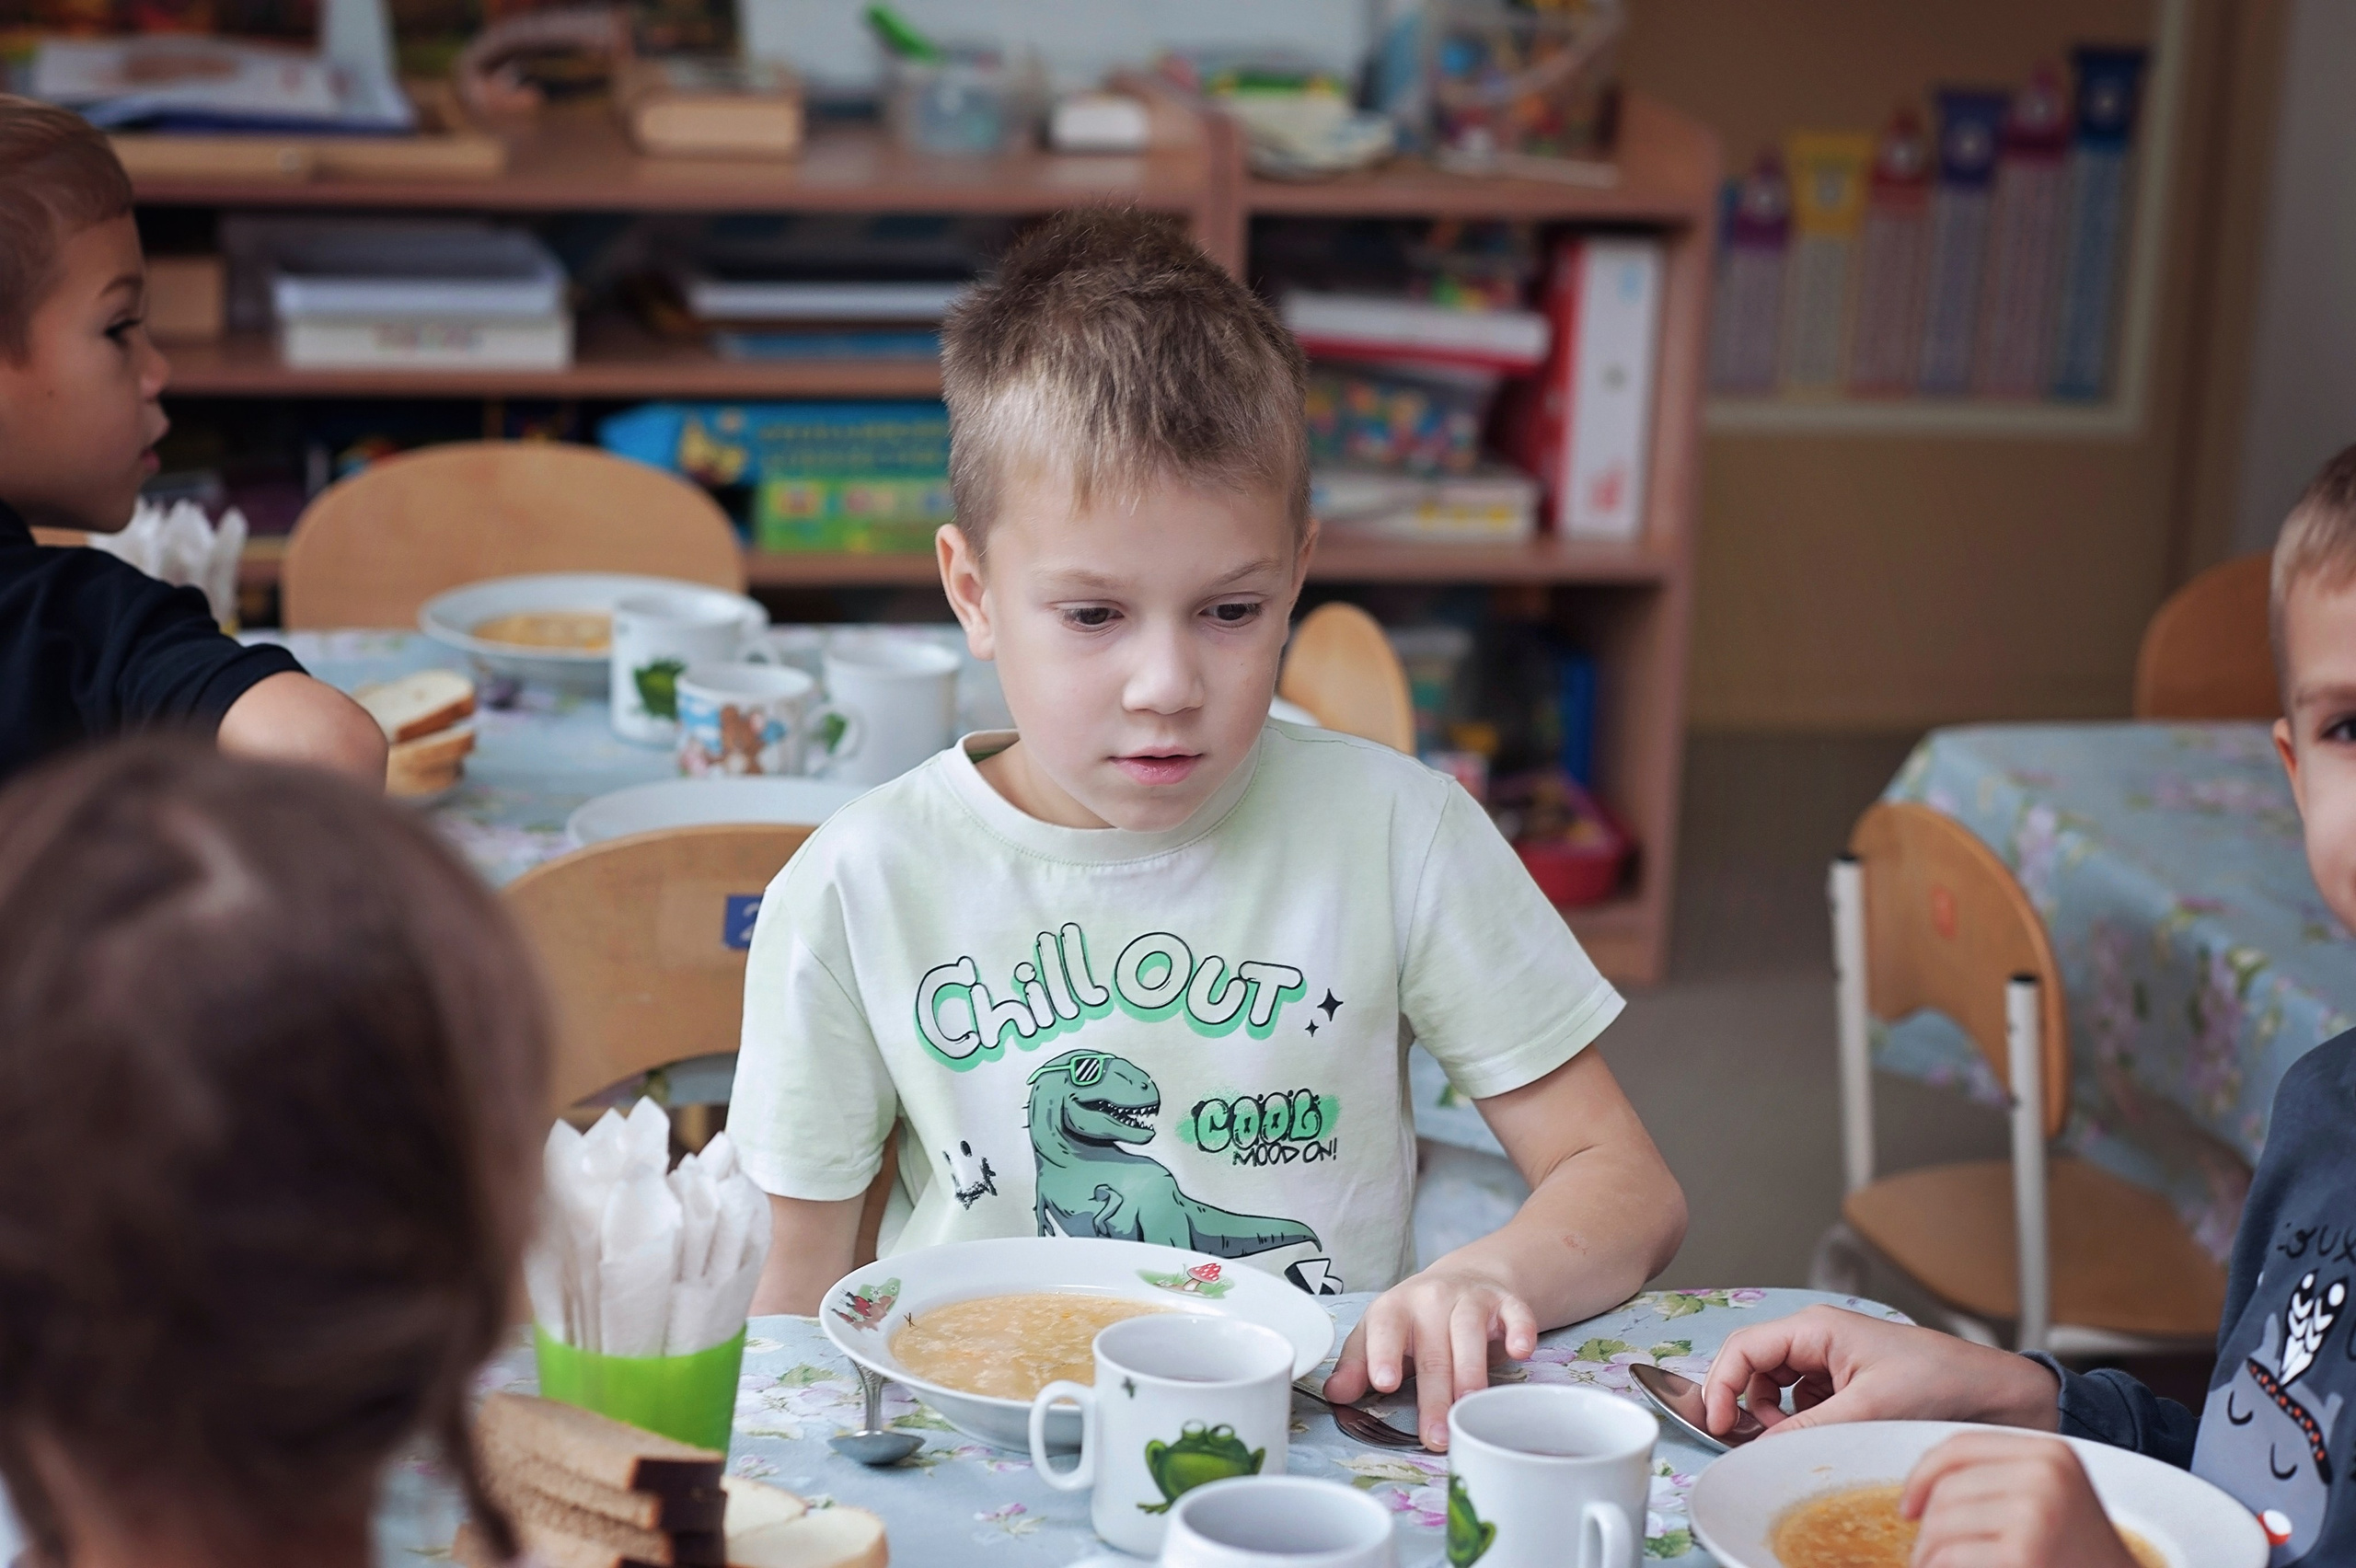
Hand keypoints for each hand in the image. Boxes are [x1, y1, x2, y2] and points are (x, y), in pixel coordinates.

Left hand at [1322, 1263, 1536, 1449]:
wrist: (1466, 1277)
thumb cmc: (1415, 1319)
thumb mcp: (1378, 1334)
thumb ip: (1357, 1365)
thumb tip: (1334, 1395)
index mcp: (1394, 1309)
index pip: (1385, 1329)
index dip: (1383, 1354)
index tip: (1383, 1382)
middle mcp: (1431, 1300)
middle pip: (1432, 1351)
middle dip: (1434, 1396)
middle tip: (1436, 1436)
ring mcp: (1470, 1299)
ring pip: (1469, 1336)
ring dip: (1471, 1373)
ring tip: (1469, 1406)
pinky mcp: (1505, 1303)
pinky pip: (1516, 1314)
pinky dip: (1520, 1331)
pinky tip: (1520, 1352)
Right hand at [1699, 1306, 2059, 1439]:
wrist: (1995, 1393)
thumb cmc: (1940, 1381)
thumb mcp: (1868, 1407)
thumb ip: (1807, 1427)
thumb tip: (1759, 1447)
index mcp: (1816, 1328)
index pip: (1743, 1348)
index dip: (1720, 1386)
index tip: (1717, 1426)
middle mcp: (1817, 1338)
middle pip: (1753, 1366)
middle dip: (1745, 1403)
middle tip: (1750, 1441)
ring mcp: (1830, 1360)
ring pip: (1774, 1386)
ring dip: (1774, 1415)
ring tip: (1792, 1438)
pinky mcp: (1845, 1382)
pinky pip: (1802, 1400)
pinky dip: (1800, 1419)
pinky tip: (1821, 1434)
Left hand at [1903, 1433, 2141, 1567]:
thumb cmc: (2078, 1558)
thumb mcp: (2049, 1500)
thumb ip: (1999, 1481)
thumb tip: (1923, 1485)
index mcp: (2050, 1453)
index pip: (1961, 1446)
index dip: (1923, 1474)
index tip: (1909, 1507)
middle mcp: (2045, 1474)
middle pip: (1948, 1488)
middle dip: (1927, 1527)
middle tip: (1926, 1556)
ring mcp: (2036, 1513)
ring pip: (1943, 1522)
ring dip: (1928, 1554)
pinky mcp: (2024, 1552)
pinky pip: (1951, 1555)